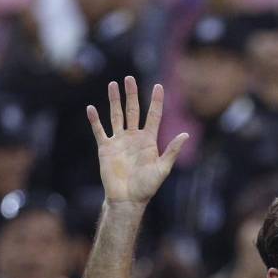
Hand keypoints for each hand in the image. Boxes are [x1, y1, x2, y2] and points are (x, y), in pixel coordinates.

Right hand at [87, 77, 188, 205]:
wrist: (128, 199)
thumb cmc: (147, 187)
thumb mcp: (163, 169)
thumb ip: (172, 151)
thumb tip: (186, 135)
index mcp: (149, 141)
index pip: (154, 116)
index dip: (156, 101)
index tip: (158, 86)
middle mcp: (134, 137)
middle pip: (133, 110)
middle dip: (131, 94)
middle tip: (129, 78)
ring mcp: (119, 141)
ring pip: (116, 116)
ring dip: (114, 100)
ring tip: (113, 85)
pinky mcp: (106, 148)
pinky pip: (100, 131)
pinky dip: (95, 120)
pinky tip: (91, 108)